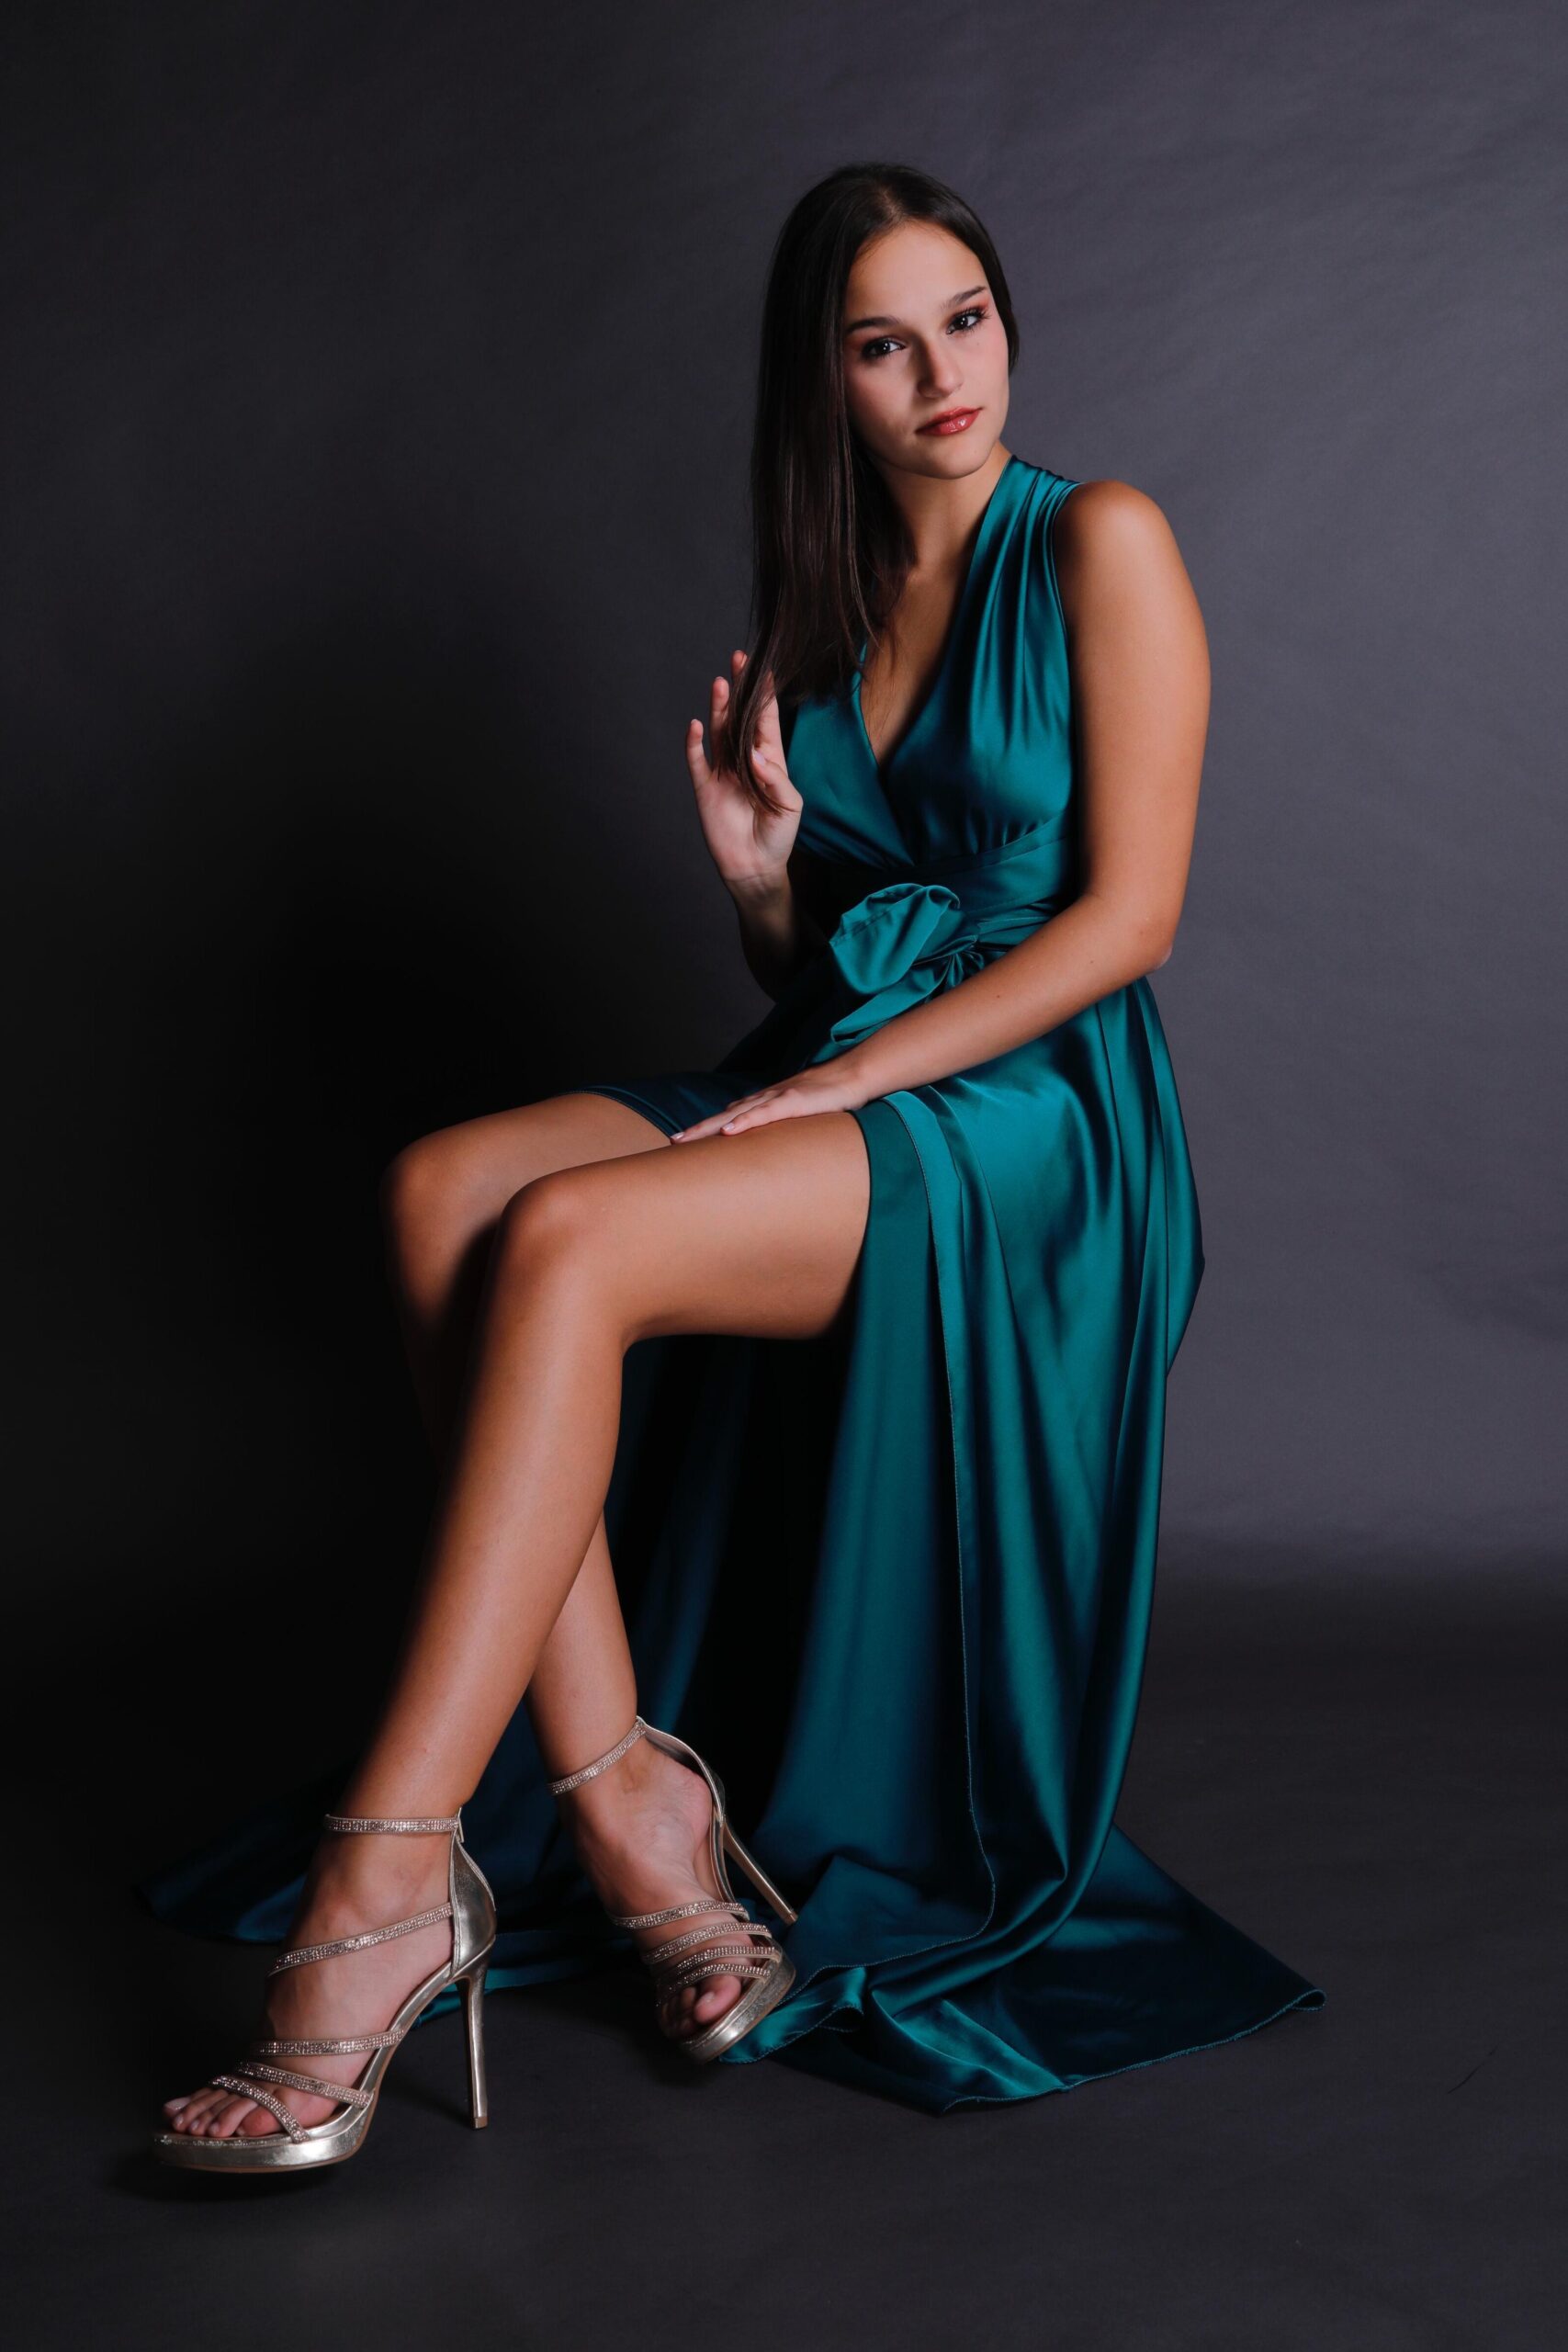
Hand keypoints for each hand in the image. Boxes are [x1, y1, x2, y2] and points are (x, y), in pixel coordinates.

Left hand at [670, 1055, 875, 1141]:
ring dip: (709, 1126)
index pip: (729, 1117)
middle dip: (697, 1130)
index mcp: (766, 1103)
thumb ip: (785, 1128)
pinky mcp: (793, 1101)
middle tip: (672, 1144)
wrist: (853, 1076)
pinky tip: (728, 1131)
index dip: (706, 1129)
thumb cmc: (830, 1097)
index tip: (684, 1142)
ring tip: (686, 1140)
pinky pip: (764, 1113)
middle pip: (723, 1115)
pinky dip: (744, 1121)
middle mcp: (765, 1098)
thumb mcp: (802, 1116)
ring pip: (735, 1114)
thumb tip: (773, 1148)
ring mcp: (777, 1097)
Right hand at [686, 650, 802, 895]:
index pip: (766, 720)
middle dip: (740, 690)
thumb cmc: (779, 836)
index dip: (764, 695)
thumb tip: (755, 756)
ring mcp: (723, 772)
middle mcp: (745, 760)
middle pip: (740, 717)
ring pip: (719, 733)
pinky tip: (695, 726)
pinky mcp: (705, 788)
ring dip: (718, 709)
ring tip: (720, 684)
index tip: (763, 668)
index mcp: (770, 760)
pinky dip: (695, 744)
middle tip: (738, 660)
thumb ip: (776, 779)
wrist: (754, 867)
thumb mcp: (790, 806)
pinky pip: (697, 762)